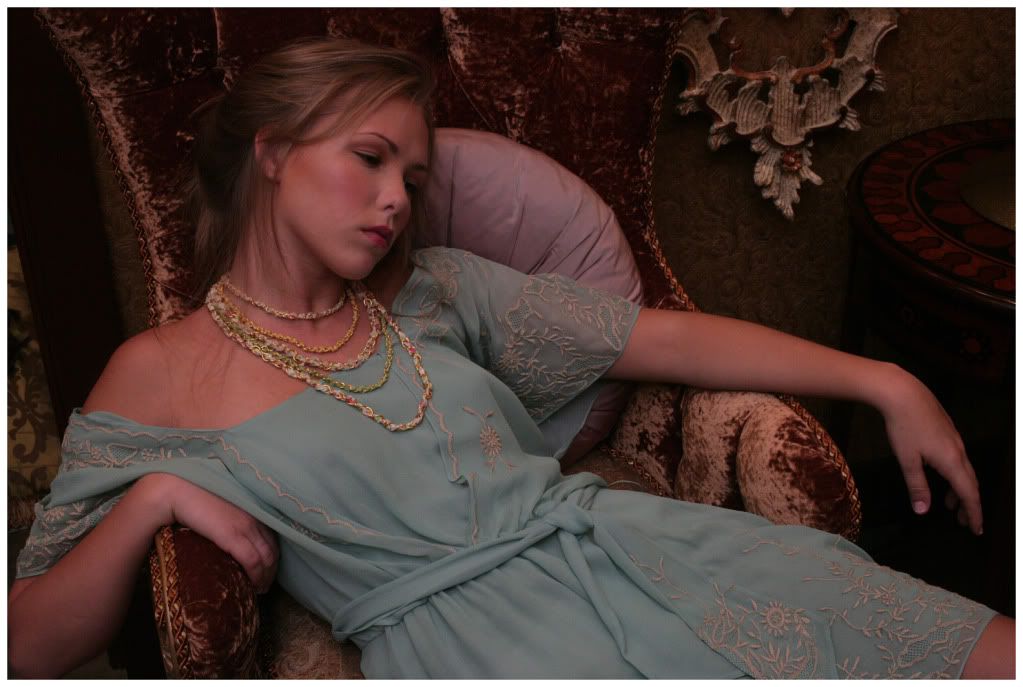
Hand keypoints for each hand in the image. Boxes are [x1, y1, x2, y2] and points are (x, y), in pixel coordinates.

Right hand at [140, 473, 278, 591]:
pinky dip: (257, 576)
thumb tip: (227, 535)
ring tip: (259, 589)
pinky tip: (254, 586)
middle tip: (265, 585)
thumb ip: (228, 518)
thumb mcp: (219, 508)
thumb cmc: (193, 498)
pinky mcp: (233, 535)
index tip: (267, 570)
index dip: (272, 556)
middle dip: (272, 570)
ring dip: (266, 576)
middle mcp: (254, 517)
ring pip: (267, 557)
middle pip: (272, 549)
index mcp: (251, 509)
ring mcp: (246, 526)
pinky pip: (254, 561)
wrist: (178, 490)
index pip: (271, 536)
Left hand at [877, 366, 981, 534]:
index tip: (976, 529)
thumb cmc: (903, 426)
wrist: (902, 392)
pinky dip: (954, 474)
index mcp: (952, 461)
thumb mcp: (907, 459)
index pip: (968, 493)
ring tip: (948, 504)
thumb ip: (917, 485)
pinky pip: (958, 458)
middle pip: (970, 483)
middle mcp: (959, 450)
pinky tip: (940, 475)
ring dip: (959, 489)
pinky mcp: (947, 430)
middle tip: (963, 522)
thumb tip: (923, 510)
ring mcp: (955, 439)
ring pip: (964, 470)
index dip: (973, 513)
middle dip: (968, 504)